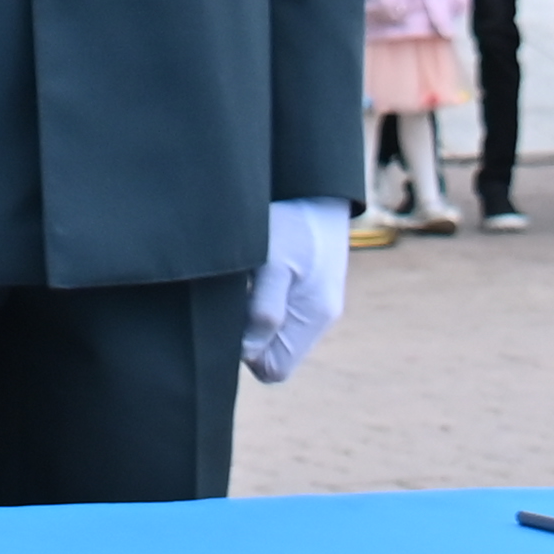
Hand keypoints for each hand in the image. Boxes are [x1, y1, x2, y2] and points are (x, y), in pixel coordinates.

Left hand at [241, 196, 355, 382]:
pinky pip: (282, 312)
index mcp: (314, 317)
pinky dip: (264, 302)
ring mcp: (317, 300)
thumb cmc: (293, 221)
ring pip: (276, 333)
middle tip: (235, 300)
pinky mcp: (310, 284)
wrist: (315, 184)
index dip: (248, 354)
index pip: (274, 370)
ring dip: (255, 319)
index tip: (233, 320)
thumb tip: (247, 351)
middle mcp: (320, 316)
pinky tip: (255, 275)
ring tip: (246, 283)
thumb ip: (263, 311)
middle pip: (274, 354)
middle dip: (250, 338)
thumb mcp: (273, 264)